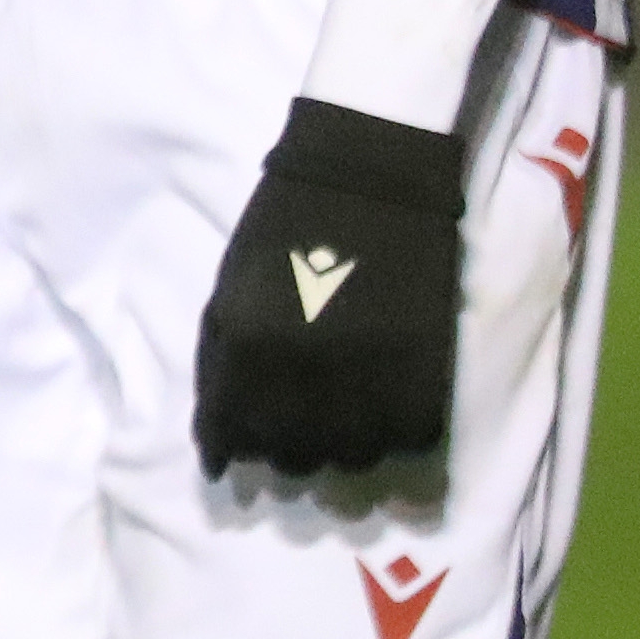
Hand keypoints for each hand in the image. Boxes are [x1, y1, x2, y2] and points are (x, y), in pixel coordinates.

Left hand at [190, 99, 466, 477]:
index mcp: (245, 356)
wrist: (371, 174)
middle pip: (290, 462)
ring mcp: (366, 386)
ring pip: (350, 464)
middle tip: (297, 421)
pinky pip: (404, 443)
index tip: (235, 456)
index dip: (229, 452)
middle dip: (285, 449)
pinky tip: (384, 401)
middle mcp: (302, 383)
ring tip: (343, 411)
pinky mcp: (423, 380)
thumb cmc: (289, 226)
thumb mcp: (228, 292)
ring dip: (341, 447)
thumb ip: (216, 372)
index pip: (228, 440)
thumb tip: (216, 453)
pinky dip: (393, 433)